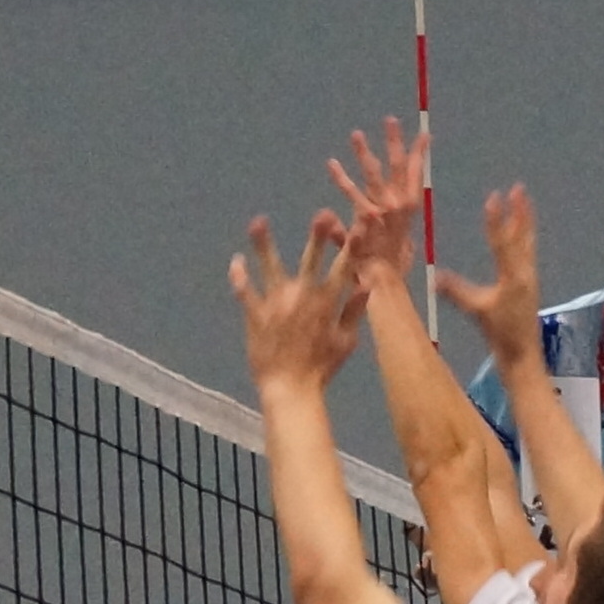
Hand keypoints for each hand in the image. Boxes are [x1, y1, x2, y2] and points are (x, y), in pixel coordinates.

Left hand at [232, 212, 366, 391]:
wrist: (290, 389)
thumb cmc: (321, 368)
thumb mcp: (346, 342)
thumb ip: (355, 311)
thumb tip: (367, 284)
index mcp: (328, 302)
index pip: (344, 268)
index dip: (353, 245)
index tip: (360, 224)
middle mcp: (303, 297)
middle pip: (312, 260)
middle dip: (318, 236)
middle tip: (322, 214)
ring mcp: (277, 304)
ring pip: (271, 267)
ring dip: (264, 244)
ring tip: (258, 221)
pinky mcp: (256, 315)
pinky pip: (245, 291)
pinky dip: (239, 275)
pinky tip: (235, 259)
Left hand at [326, 118, 427, 297]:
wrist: (385, 283)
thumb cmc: (392, 270)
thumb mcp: (397, 247)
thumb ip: (380, 231)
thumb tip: (360, 224)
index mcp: (409, 209)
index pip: (416, 175)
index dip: (420, 155)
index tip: (424, 135)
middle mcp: (399, 205)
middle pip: (398, 167)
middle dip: (395, 143)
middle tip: (391, 120)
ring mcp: (383, 209)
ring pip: (374, 174)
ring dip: (365, 153)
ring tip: (356, 134)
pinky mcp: (366, 217)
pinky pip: (352, 193)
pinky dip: (341, 178)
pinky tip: (332, 164)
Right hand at [435, 184, 543, 371]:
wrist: (522, 354)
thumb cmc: (500, 334)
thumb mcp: (476, 311)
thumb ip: (456, 292)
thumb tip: (432, 276)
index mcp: (513, 277)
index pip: (502, 242)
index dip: (495, 219)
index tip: (493, 196)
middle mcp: (525, 271)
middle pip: (522, 235)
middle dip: (520, 211)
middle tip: (519, 188)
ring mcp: (529, 276)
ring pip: (527, 242)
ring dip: (524, 220)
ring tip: (523, 201)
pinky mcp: (528, 282)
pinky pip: (526, 251)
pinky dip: (523, 236)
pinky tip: (520, 233)